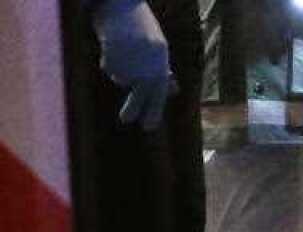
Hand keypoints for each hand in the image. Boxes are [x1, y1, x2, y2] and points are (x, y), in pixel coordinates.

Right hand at [93, 0, 171, 129]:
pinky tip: (113, 44)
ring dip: (119, 69)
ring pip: (120, 78)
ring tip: (123, 49)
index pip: (159, 94)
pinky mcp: (112, 58)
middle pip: (139, 96)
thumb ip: (163, 69)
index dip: (153, 110)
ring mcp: (130, 63)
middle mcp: (147, 67)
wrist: (121, 5)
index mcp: (160, 65)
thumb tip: (173, 89)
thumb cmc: (142, 27)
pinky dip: (109, 59)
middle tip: (126, 121)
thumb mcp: (159, 48)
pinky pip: (108, 67)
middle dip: (133, 109)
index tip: (148, 127)